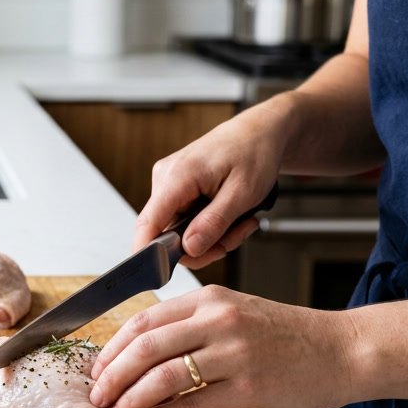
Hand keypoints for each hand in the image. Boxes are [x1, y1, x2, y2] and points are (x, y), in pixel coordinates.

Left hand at [88, 286, 357, 407]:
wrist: (343, 349)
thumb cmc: (287, 335)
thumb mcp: (235, 312)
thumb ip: (192, 325)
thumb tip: (141, 352)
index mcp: (209, 299)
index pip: (142, 321)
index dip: (111, 348)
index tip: (97, 369)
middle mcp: (218, 321)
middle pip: (144, 348)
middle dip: (112, 376)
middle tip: (97, 396)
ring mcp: (234, 354)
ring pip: (162, 377)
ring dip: (131, 400)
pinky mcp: (249, 388)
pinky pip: (191, 404)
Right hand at [134, 105, 289, 267]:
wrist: (259, 132)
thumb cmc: (254, 154)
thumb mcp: (242, 194)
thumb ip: (214, 223)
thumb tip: (188, 249)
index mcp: (177, 176)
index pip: (148, 222)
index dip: (148, 252)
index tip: (158, 275)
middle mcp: (165, 179)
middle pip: (166, 233)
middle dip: (203, 245)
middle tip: (235, 237)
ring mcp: (168, 183)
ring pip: (178, 230)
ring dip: (210, 236)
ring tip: (240, 223)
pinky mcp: (176, 188)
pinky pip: (184, 220)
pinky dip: (208, 226)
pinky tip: (229, 216)